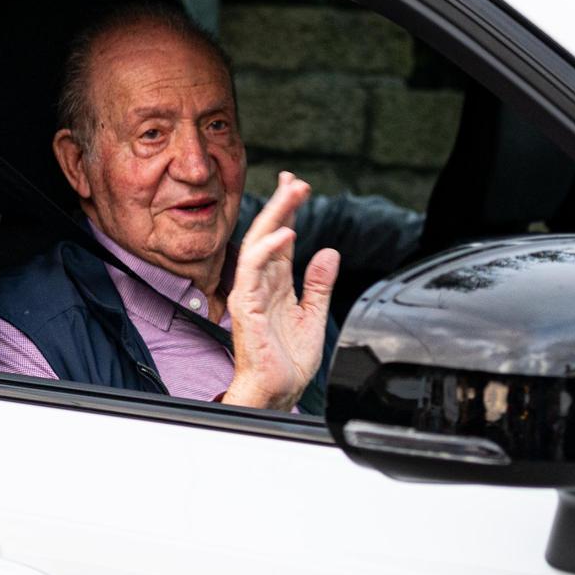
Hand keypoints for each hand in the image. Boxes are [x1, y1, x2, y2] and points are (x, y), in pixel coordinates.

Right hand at [223, 172, 339, 410]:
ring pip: (258, 243)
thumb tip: (329, 252)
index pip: (280, 239)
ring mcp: (250, 292)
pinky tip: (288, 232)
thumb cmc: (288, 363)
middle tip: (297, 180)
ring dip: (277, 215)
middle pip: (269, 234)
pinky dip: (269, 248)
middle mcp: (260, 284)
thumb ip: (319, 284)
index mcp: (276, 285)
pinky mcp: (246, 305)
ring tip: (294, 192)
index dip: (289, 211)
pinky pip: (254, 269)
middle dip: (283, 204)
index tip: (298, 186)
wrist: (277, 393)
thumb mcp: (313, 315)